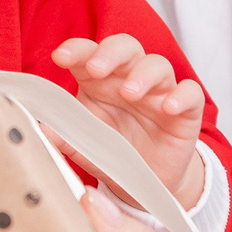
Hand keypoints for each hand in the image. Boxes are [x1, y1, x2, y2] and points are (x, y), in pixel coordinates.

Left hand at [52, 34, 207, 207]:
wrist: (146, 184)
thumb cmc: (113, 154)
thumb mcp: (84, 148)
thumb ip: (64, 137)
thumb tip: (40, 128)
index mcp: (100, 82)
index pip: (89, 53)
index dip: (76, 50)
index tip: (60, 57)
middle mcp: (129, 79)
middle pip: (125, 47)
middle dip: (109, 52)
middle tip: (95, 69)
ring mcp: (159, 92)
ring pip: (158, 64)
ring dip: (143, 73)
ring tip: (129, 93)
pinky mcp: (186, 111)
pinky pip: (191, 93)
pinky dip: (182, 96)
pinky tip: (168, 107)